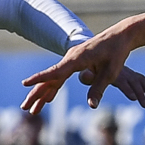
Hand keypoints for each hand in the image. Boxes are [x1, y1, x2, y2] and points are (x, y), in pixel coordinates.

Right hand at [22, 26, 144, 110]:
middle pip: (50, 78)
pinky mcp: (75, 62)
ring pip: (53, 79)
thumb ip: (98, 89)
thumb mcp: (111, 73)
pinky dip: (53, 88)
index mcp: (77, 59)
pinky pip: (61, 77)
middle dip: (36, 93)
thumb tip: (91, 106)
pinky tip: (47, 99)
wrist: (120, 36)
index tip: (25, 83)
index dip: (40, 78)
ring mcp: (71, 60)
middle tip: (24, 108)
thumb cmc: (117, 53)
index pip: (56, 72)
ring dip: (43, 93)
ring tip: (32, 109)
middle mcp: (71, 58)